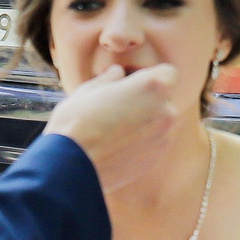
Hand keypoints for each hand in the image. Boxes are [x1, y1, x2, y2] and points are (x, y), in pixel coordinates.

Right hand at [42, 61, 183, 195]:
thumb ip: (110, 79)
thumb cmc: (75, 122)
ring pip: (160, 123)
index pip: (168, 73)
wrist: (71, 166)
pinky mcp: (156, 159)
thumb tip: (118, 73)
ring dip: (145, 123)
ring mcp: (163, 137)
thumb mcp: (88, 90)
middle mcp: (165, 111)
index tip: (133, 84)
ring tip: (115, 130)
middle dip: (147, 100)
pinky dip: (141, 142)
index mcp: (151, 86)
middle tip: (119, 108)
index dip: (151, 77)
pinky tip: (117, 147)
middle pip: (164, 99)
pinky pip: (153, 143)